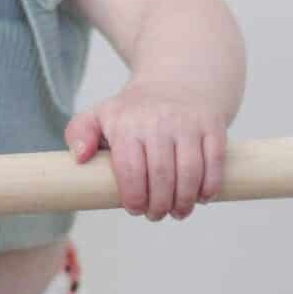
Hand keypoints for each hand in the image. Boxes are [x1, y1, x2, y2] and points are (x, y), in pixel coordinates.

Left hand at [65, 83, 227, 220]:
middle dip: (159, 205)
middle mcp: (158, 121)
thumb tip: (81, 157)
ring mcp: (188, 123)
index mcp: (127, 123)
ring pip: (189, 172)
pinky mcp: (212, 125)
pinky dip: (209, 186)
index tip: (135, 209)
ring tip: (178, 212)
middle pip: (161, 176)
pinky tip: (202, 197)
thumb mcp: (100, 113)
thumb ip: (79, 133)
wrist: (179, 78)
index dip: (134, 198)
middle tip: (156, 214)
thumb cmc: (135, 108)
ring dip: (184, 202)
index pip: (130, 170)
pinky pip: (214, 162)